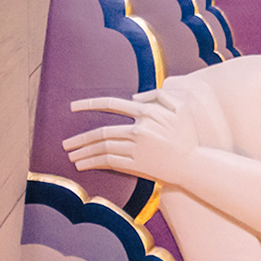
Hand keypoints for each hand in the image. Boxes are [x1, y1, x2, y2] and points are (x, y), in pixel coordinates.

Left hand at [65, 91, 199, 183]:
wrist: (194, 165)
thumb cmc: (188, 136)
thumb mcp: (181, 107)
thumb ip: (159, 94)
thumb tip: (134, 97)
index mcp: (148, 112)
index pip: (112, 104)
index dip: (90, 104)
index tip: (73, 107)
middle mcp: (139, 129)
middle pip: (101, 131)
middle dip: (80, 138)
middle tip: (65, 143)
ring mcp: (137, 148)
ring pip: (102, 147)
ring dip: (83, 152)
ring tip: (70, 156)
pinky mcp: (137, 165)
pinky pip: (110, 162)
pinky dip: (93, 163)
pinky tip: (83, 165)